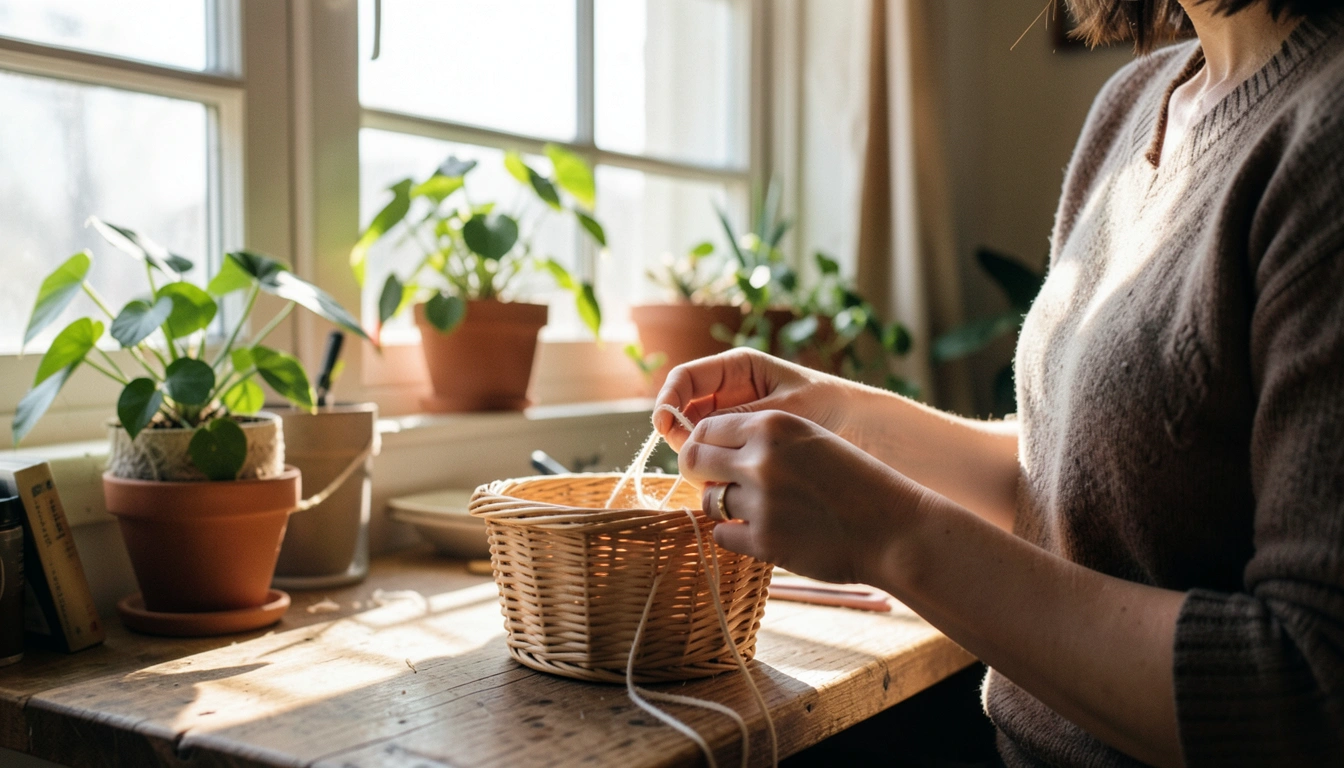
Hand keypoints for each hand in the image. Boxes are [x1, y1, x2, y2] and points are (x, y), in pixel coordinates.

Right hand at [654, 348, 850, 451]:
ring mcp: (730, 414)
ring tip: (710, 469)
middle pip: (683, 407)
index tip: (663, 424)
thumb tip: (699, 434)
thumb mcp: (785, 410)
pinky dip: (710, 462)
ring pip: (693, 432)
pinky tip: (721, 475)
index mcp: (737, 367)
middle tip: (689, 455)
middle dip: (679, 430)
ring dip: (693, 449)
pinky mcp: (738, 438)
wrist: (854, 423)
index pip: (686, 377)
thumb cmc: (825, 404)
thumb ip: (742, 418)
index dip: (668, 398)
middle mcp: (727, 389)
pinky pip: (712, 448)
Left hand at [678, 410, 933, 584]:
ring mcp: (761, 503)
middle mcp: (762, 460)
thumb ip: (765, 440)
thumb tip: (710, 450)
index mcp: (774, 425)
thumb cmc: (855, 484)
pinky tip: (763, 531)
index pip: (706, 428)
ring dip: (723, 506)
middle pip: (694, 460)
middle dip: (700, 472)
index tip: (710, 457)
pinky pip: (723, 534)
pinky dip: (736, 535)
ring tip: (756, 509)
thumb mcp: (812, 441)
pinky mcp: (764, 542)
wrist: (893, 529)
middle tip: (715, 483)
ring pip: (709, 500)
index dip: (703, 444)